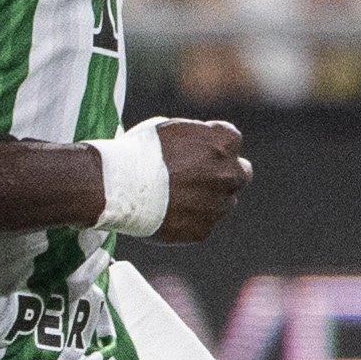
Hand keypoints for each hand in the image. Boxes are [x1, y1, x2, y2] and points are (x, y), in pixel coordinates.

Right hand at [147, 115, 253, 241]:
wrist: (121, 187)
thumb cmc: (140, 152)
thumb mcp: (173, 129)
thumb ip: (197, 138)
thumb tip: (201, 146)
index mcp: (224, 143)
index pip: (231, 140)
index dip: (212, 144)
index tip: (196, 149)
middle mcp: (230, 174)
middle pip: (240, 173)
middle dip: (223, 173)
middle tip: (197, 176)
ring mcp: (219, 205)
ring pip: (224, 201)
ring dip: (208, 198)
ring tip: (176, 197)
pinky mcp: (204, 230)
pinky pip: (204, 223)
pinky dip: (191, 219)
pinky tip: (169, 212)